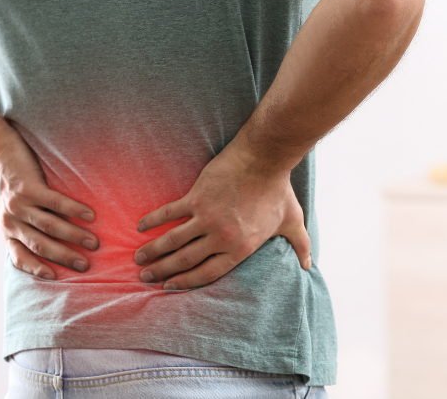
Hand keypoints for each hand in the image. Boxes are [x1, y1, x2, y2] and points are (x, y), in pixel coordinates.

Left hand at [0, 124, 98, 279]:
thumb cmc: (9, 182)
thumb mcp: (9, 211)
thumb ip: (26, 227)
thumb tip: (58, 241)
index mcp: (7, 230)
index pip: (20, 258)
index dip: (37, 270)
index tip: (57, 278)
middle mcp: (11, 221)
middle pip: (41, 245)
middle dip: (65, 258)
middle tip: (86, 266)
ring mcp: (19, 205)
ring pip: (50, 226)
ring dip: (74, 236)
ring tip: (94, 243)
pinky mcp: (28, 187)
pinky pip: (55, 203)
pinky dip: (74, 210)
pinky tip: (90, 215)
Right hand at [133, 144, 311, 289]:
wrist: (264, 159)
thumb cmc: (278, 190)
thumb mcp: (293, 221)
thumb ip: (300, 246)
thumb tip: (309, 265)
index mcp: (240, 248)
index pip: (207, 273)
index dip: (185, 282)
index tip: (169, 286)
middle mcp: (221, 237)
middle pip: (185, 261)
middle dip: (162, 272)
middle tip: (145, 278)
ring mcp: (206, 217)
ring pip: (172, 241)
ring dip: (153, 251)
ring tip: (138, 260)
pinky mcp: (196, 197)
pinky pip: (169, 213)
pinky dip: (153, 220)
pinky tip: (141, 227)